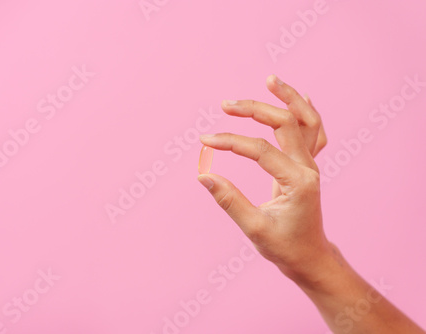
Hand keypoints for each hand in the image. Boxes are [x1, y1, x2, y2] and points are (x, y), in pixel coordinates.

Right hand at [197, 75, 331, 283]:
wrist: (309, 257)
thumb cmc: (284, 246)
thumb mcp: (254, 228)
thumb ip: (229, 200)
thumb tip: (203, 175)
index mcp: (298, 182)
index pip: (261, 150)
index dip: (231, 142)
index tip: (205, 141)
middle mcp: (309, 169)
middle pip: (286, 124)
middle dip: (255, 109)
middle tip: (226, 105)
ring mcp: (312, 165)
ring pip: (307, 121)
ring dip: (289, 99)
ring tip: (270, 80)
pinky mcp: (308, 166)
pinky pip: (313, 132)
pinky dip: (306, 112)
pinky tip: (299, 97)